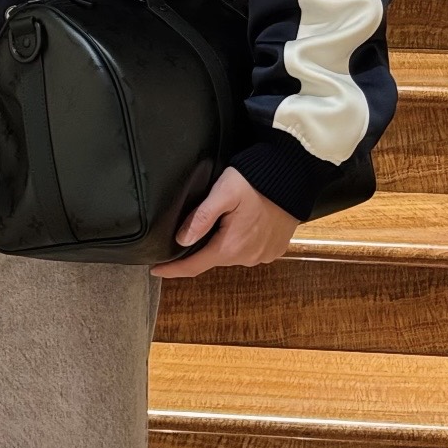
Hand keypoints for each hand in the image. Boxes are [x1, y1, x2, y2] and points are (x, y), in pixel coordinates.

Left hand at [149, 166, 298, 277]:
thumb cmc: (255, 181)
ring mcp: (263, 255)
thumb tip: (181, 240)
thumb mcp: (223, 193)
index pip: (194, 266)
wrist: (293, 178)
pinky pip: (249, 251)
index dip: (172, 270)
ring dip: (221, 244)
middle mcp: (247, 257)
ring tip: (218, 223)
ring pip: (231, 254)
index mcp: (231, 247)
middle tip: (188, 231)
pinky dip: (240, 242)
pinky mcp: (274, 249)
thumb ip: (201, 217)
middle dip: (198, 249)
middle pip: (213, 258)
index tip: (155, 270)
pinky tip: (239, 225)